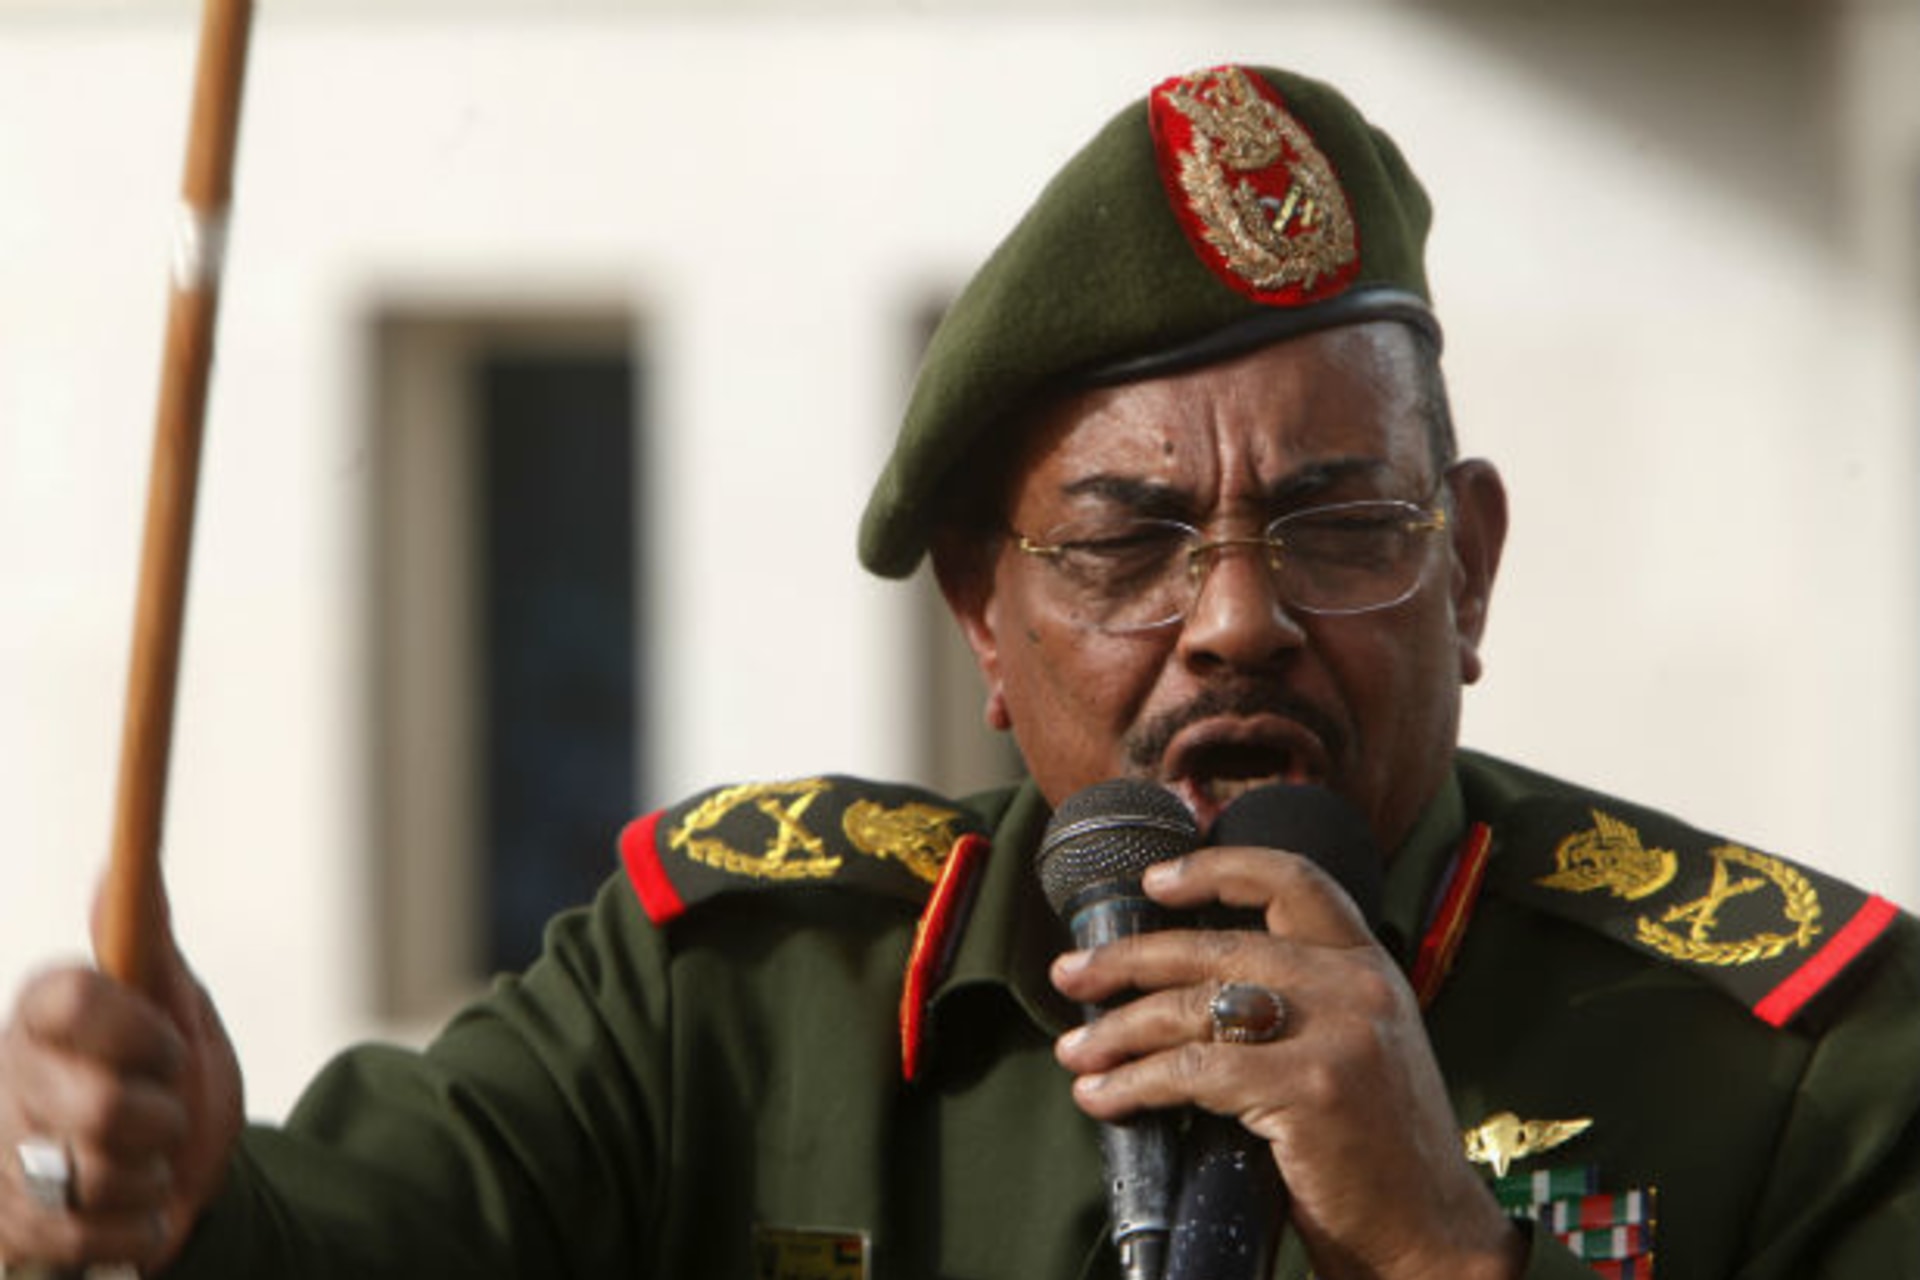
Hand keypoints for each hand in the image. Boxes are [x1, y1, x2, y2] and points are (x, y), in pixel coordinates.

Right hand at [0, 885, 242, 1273]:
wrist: (173, 1179)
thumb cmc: (164, 1080)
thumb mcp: (173, 1005)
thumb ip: (147, 940)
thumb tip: (118, 865)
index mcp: (43, 1016)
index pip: (72, 1000)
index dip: (138, 1031)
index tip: (169, 1046)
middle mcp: (10, 1079)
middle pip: (102, 1105)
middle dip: (162, 1118)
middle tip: (162, 1113)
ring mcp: (2, 1157)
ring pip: (99, 1174)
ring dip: (150, 1174)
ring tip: (144, 1160)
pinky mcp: (12, 1228)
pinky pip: (92, 1234)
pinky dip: (136, 1225)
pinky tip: (130, 1208)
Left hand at [1051, 844, 1522, 1279]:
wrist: (1432, 1235)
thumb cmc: (1378, 1152)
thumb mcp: (1358, 1048)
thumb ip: (1298, 1005)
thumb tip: (1181, 991)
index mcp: (1368, 966)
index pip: (1294, 881)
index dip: (1217, 870)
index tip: (1154, 880)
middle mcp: (1357, 986)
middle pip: (1216, 946)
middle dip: (1129, 959)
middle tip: (1071, 974)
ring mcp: (1339, 1032)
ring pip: (1195, 1008)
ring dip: (1119, 1030)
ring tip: (1074, 1050)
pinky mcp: (1313, 1086)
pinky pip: (1195, 1072)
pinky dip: (1136, 1082)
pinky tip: (1103, 1095)